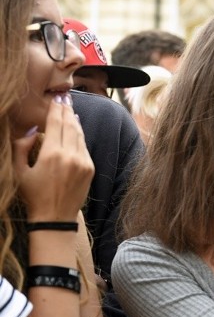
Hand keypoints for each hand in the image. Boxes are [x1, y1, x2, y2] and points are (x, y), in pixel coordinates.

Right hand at [13, 99, 92, 220]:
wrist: (55, 217)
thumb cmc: (33, 194)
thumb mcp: (18, 171)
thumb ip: (21, 147)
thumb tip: (33, 131)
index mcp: (51, 154)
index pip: (55, 124)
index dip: (56, 109)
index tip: (55, 99)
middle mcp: (70, 156)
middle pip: (70, 125)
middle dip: (66, 111)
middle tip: (64, 99)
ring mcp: (83, 162)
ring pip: (79, 134)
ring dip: (75, 121)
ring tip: (70, 110)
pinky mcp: (90, 168)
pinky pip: (84, 146)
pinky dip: (80, 135)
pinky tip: (76, 129)